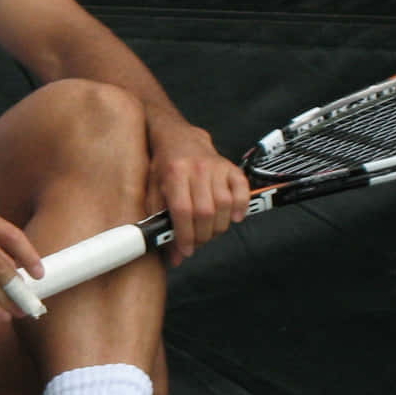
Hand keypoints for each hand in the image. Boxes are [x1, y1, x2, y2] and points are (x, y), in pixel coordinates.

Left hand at [147, 117, 248, 265]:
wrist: (178, 138)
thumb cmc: (163, 167)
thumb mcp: (153, 191)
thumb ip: (160, 223)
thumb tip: (172, 256)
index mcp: (173, 173)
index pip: (183, 211)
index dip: (185, 235)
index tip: (185, 250)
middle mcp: (197, 169)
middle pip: (205, 212)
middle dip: (202, 235)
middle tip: (197, 243)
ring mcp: (216, 167)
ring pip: (224, 205)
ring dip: (219, 226)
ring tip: (210, 232)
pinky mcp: (231, 167)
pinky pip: (242, 190)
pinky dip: (241, 207)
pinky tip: (233, 218)